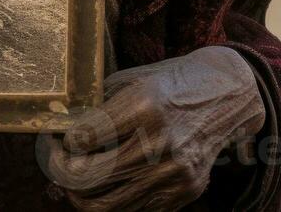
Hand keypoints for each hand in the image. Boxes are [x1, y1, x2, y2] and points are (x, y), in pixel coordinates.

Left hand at [41, 46, 264, 210]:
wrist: (224, 96)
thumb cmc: (168, 83)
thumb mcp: (128, 81)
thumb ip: (94, 109)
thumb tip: (58, 133)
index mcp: (144, 108)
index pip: (81, 140)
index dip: (58, 143)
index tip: (55, 137)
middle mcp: (160, 144)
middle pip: (87, 179)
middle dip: (60, 172)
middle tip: (56, 161)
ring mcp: (174, 174)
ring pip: (104, 205)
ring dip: (79, 194)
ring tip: (75, 177)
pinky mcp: (183, 193)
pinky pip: (132, 211)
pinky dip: (111, 201)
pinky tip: (106, 182)